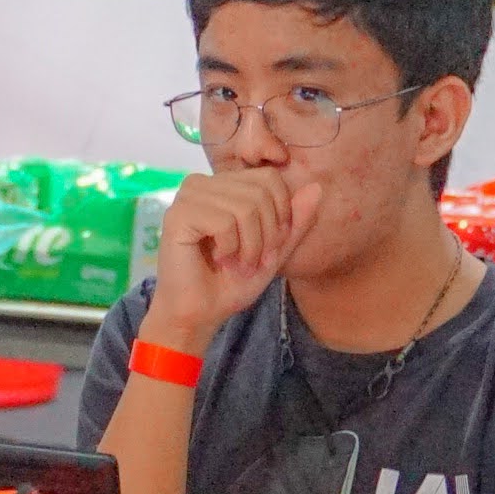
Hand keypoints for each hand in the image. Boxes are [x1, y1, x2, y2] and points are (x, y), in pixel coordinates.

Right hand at [140, 170, 320, 350]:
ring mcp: (188, 197)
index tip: (268, 247)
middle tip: (253, 261)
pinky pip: (224, 222)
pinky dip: (230, 249)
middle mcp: (203, 184)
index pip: (269, 178)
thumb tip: (317, 187)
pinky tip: (217, 259)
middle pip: (261, 192)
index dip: (280, 214)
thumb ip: (295, 222)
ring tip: (237, 264)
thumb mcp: (274, 252)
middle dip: (267, 235)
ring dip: (250, 246)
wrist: (198, 315)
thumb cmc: (230, 284)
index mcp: (223, 185)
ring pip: (245, 207)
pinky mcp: (177, 215)